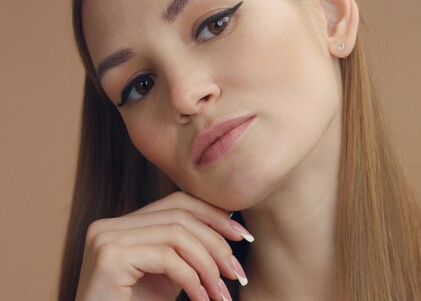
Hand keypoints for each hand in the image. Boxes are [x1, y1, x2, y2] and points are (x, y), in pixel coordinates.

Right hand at [74, 191, 252, 300]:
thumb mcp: (170, 273)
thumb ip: (188, 248)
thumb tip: (228, 220)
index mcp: (122, 224)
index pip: (177, 202)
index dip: (214, 214)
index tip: (242, 236)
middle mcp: (109, 225)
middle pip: (180, 216)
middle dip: (216, 242)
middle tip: (237, 273)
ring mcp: (105, 238)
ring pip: (177, 234)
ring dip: (208, 265)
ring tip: (220, 293)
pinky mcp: (109, 257)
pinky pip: (167, 257)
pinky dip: (192, 279)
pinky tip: (201, 299)